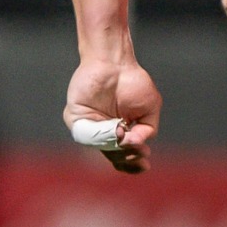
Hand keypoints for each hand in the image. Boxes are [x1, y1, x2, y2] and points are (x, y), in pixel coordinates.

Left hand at [65, 57, 161, 172]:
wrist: (113, 61)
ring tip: (128, 139)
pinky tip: (117, 131)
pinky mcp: (77, 118)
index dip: (134, 164)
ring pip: (100, 148)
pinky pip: (84, 134)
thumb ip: (147, 129)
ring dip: (117, 149)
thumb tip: (135, 144)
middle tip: (140, 154)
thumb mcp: (149, 108)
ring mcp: (90, 127)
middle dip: (128, 159)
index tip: (145, 164)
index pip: (125, 156)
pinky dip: (100, 136)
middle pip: (113, 156)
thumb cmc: (133, 82)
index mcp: (122, 133)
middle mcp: (105, 133)